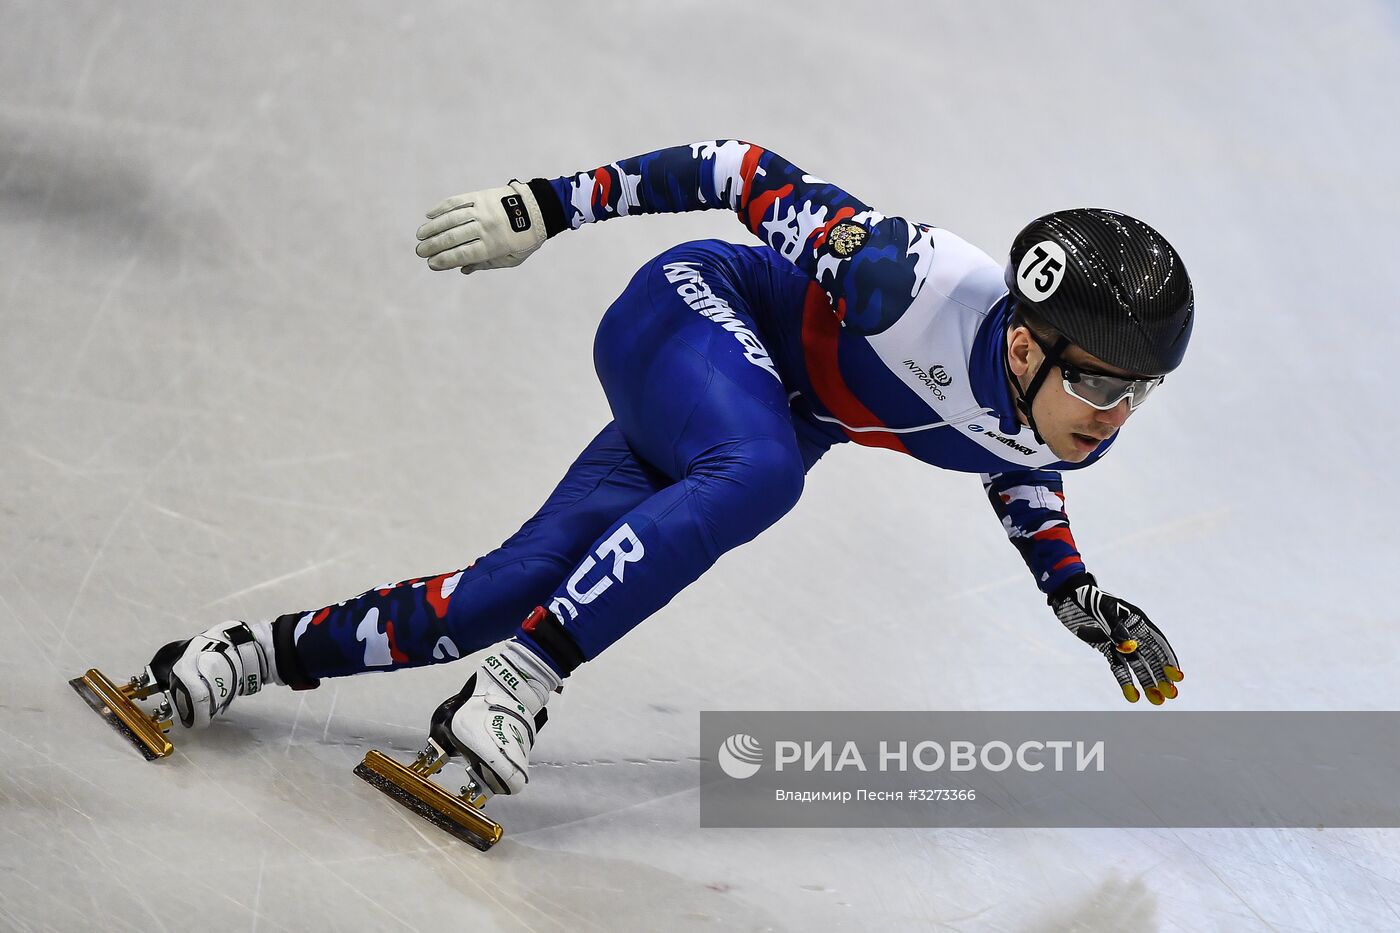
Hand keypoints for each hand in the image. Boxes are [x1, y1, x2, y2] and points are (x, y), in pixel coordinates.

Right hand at [415, 180, 546, 273]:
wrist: (538, 210)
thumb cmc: (524, 239)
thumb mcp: (511, 259)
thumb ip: (486, 264)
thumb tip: (462, 269)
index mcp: (494, 245)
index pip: (463, 254)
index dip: (445, 260)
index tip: (431, 264)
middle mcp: (486, 227)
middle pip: (453, 238)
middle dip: (434, 245)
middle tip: (419, 252)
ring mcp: (482, 210)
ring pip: (451, 219)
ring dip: (433, 227)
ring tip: (420, 235)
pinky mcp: (480, 196)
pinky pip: (457, 202)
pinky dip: (442, 208)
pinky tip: (429, 214)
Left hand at [1050, 573, 1183, 704]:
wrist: (1066, 596)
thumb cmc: (1086, 597)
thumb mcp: (1101, 609)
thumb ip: (1115, 628)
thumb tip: (1130, 648)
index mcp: (1136, 620)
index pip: (1157, 643)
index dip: (1168, 660)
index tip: (1177, 677)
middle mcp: (1131, 632)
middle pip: (1151, 657)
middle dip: (1162, 676)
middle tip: (1172, 695)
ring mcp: (1119, 642)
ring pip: (1137, 665)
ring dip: (1148, 683)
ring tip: (1158, 702)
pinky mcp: (1106, 648)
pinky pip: (1118, 666)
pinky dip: (1125, 681)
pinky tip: (1133, 697)